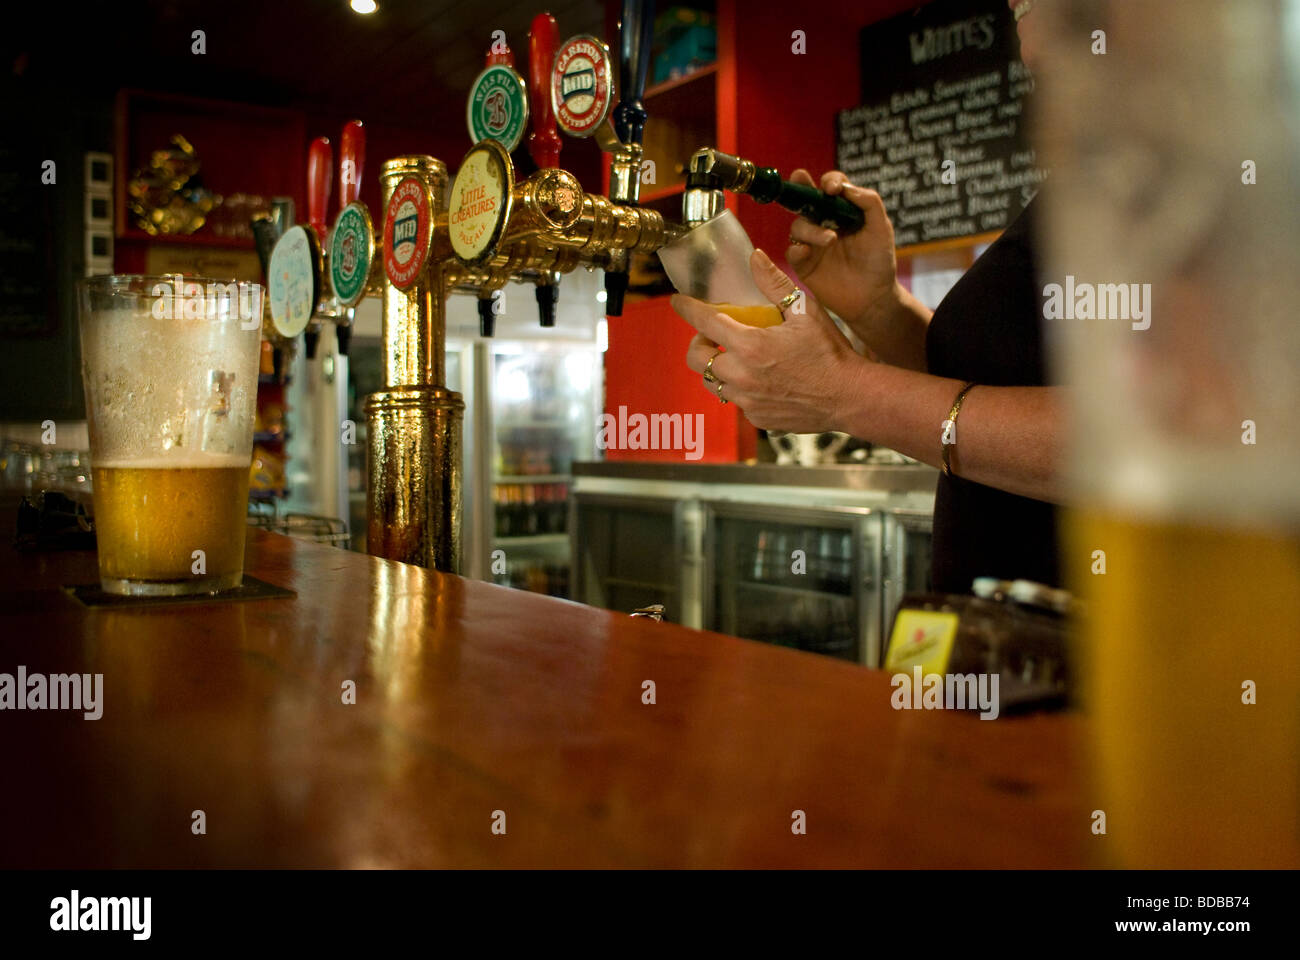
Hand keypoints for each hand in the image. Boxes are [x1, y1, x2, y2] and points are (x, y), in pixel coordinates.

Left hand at [672, 249, 865, 434]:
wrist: (849, 397)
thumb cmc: (830, 352)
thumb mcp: (805, 311)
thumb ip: (774, 284)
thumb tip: (755, 257)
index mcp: (751, 345)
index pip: (704, 322)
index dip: (687, 308)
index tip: (678, 301)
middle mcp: (742, 375)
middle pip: (696, 358)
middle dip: (698, 343)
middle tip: (713, 336)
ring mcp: (747, 399)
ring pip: (712, 382)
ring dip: (717, 367)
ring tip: (736, 357)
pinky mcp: (756, 416)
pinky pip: (735, 400)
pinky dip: (739, 387)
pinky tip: (759, 379)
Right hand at [786, 169, 900, 331]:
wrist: (873, 298)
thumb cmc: (879, 262)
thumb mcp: (881, 228)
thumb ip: (869, 203)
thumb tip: (845, 188)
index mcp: (843, 211)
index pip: (831, 186)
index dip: (829, 182)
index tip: (833, 189)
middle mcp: (824, 223)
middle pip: (805, 198)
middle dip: (800, 185)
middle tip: (800, 178)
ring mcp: (812, 243)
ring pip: (798, 225)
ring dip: (811, 228)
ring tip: (830, 240)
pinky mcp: (804, 264)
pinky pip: (792, 251)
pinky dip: (797, 248)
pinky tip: (808, 251)